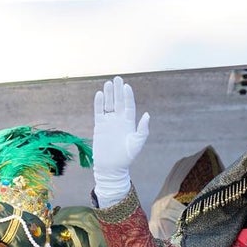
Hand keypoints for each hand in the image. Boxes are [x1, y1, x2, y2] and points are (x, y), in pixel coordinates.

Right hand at [92, 76, 149, 204]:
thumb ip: (142, 129)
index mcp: (129, 123)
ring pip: (108, 105)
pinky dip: (99, 103)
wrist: (111, 167)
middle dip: (118, 91)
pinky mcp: (99, 126)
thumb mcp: (137, 143)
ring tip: (108, 83)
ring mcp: (109, 122)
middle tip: (117, 78)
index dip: (128, 96)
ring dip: (109, 94)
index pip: (129, 106)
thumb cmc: (126, 157)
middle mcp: (119, 120)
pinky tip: (100, 94)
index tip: (126, 86)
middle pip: (118, 102)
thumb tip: (147, 114)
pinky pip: (99, 112)